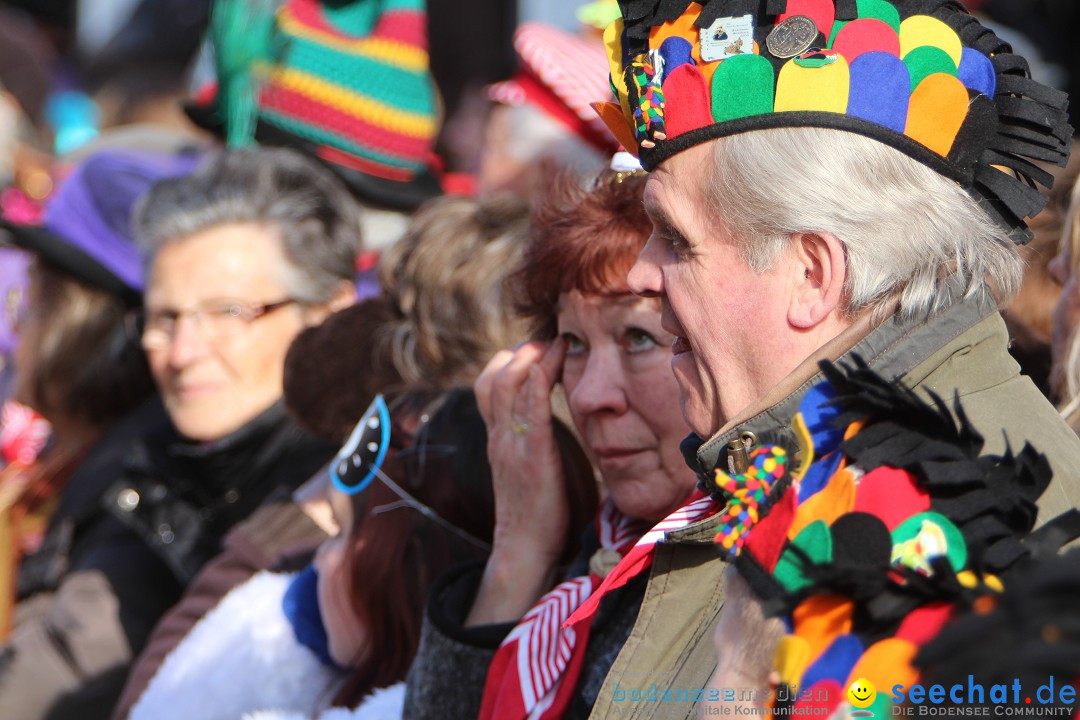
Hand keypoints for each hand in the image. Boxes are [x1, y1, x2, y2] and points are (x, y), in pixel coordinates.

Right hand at [467, 339, 568, 624]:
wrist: (524, 550)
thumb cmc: (534, 514)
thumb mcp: (525, 469)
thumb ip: (532, 444)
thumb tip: (548, 424)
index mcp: (497, 439)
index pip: (488, 386)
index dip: (508, 361)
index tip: (535, 349)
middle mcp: (499, 437)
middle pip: (493, 377)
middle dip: (519, 351)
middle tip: (547, 340)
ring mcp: (511, 445)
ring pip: (507, 385)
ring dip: (530, 357)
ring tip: (555, 344)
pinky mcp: (532, 456)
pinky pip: (531, 410)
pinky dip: (539, 382)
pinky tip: (553, 364)